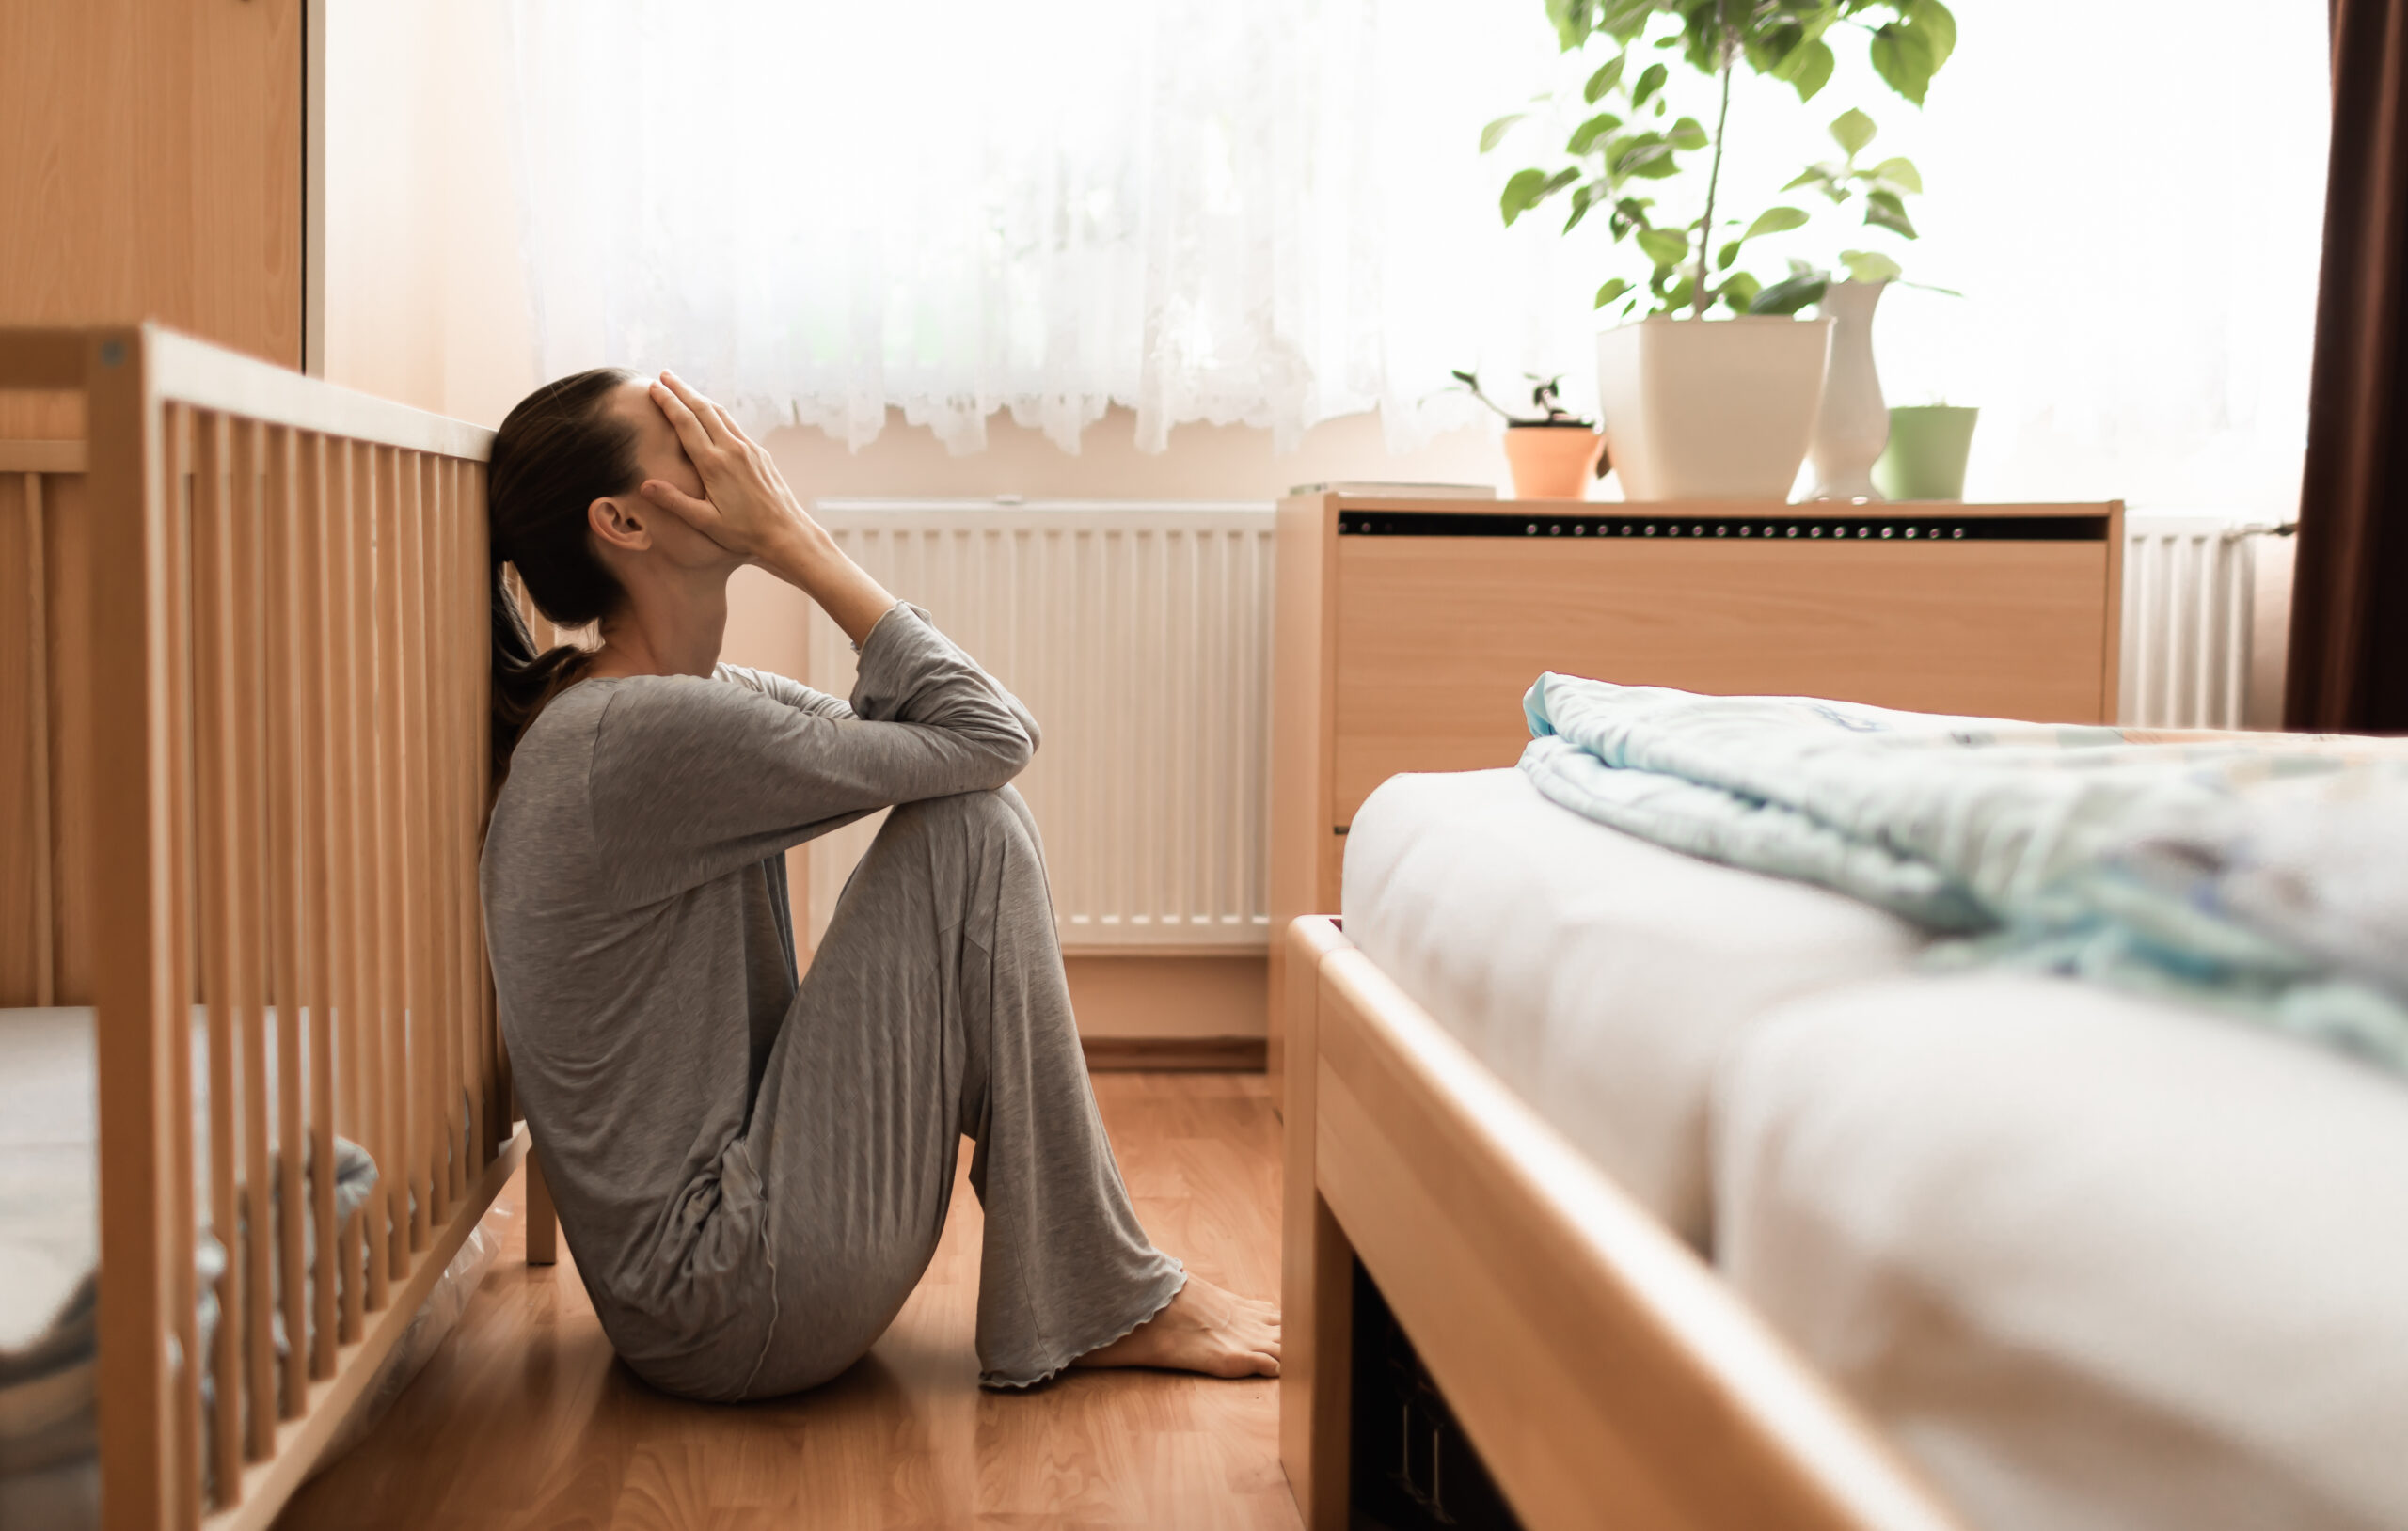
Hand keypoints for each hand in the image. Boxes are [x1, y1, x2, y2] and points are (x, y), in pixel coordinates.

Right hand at [638, 371, 899, 645]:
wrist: (785, 532)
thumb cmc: (743, 532)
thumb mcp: (705, 522)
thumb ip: (675, 501)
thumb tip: (645, 485)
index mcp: (714, 463)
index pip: (685, 423)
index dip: (668, 402)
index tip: (654, 388)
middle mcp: (732, 449)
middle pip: (703, 409)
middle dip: (681, 389)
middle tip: (664, 374)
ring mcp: (748, 449)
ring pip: (720, 413)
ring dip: (699, 397)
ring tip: (683, 386)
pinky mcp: (759, 453)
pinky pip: (733, 425)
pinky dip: (717, 412)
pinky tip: (711, 411)